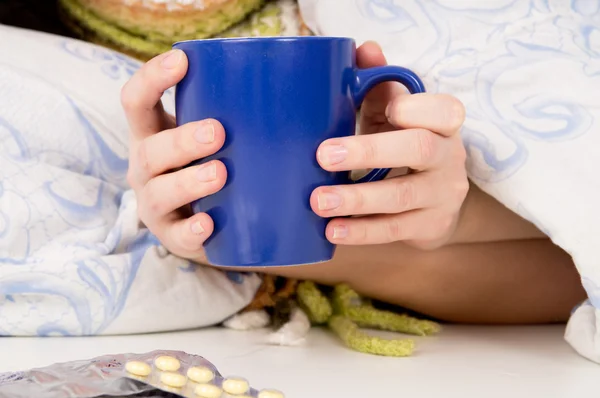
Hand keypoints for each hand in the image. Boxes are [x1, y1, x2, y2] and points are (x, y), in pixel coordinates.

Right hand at [121, 49, 225, 260]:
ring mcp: (154, 204)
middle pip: (150, 149)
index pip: (136, 101)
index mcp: (153, 134)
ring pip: (159, 193)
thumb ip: (234, 113)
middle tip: (218, 132)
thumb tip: (299, 79)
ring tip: (220, 173)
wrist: (216, 221)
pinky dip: (192, 230)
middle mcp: (145, 167)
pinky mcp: (171, 237)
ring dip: (188, 182)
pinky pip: (177, 236)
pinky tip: (210, 222)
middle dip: (181, 140)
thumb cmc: (217, 164)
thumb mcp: (217, 137)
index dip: (151, 78)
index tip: (182, 60)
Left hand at [310, 42, 468, 249]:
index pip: (443, 110)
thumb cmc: (404, 144)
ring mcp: (444, 195)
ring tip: (318, 201)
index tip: (384, 110)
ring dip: (357, 198)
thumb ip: (380, 83)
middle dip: (369, 151)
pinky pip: (396, 230)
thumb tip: (364, 48)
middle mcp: (450, 157)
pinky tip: (333, 230)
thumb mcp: (395, 114)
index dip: (414, 109)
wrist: (435, 201)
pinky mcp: (431, 226)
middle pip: (419, 150)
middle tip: (323, 156)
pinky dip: (362, 231)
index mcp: (444, 124)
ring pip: (403, 196)